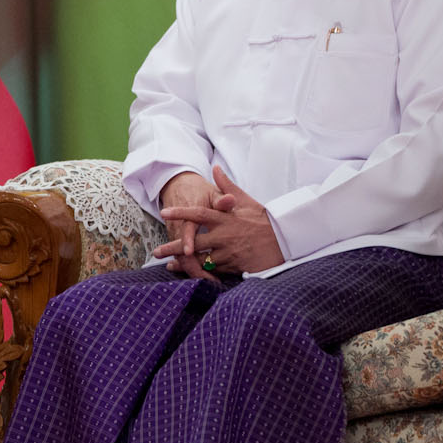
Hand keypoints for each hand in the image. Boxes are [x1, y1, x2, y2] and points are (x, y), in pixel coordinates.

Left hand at [156, 165, 283, 275]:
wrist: (285, 240)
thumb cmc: (263, 219)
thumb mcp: (246, 200)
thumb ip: (226, 186)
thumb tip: (215, 168)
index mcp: (225, 218)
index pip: (198, 213)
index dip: (181, 212)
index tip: (164, 212)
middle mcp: (224, 235)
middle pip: (193, 242)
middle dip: (173, 247)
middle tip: (157, 251)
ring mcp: (229, 252)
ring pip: (201, 259)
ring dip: (184, 263)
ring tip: (170, 265)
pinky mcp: (235, 265)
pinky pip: (214, 270)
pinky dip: (202, 272)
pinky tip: (191, 273)